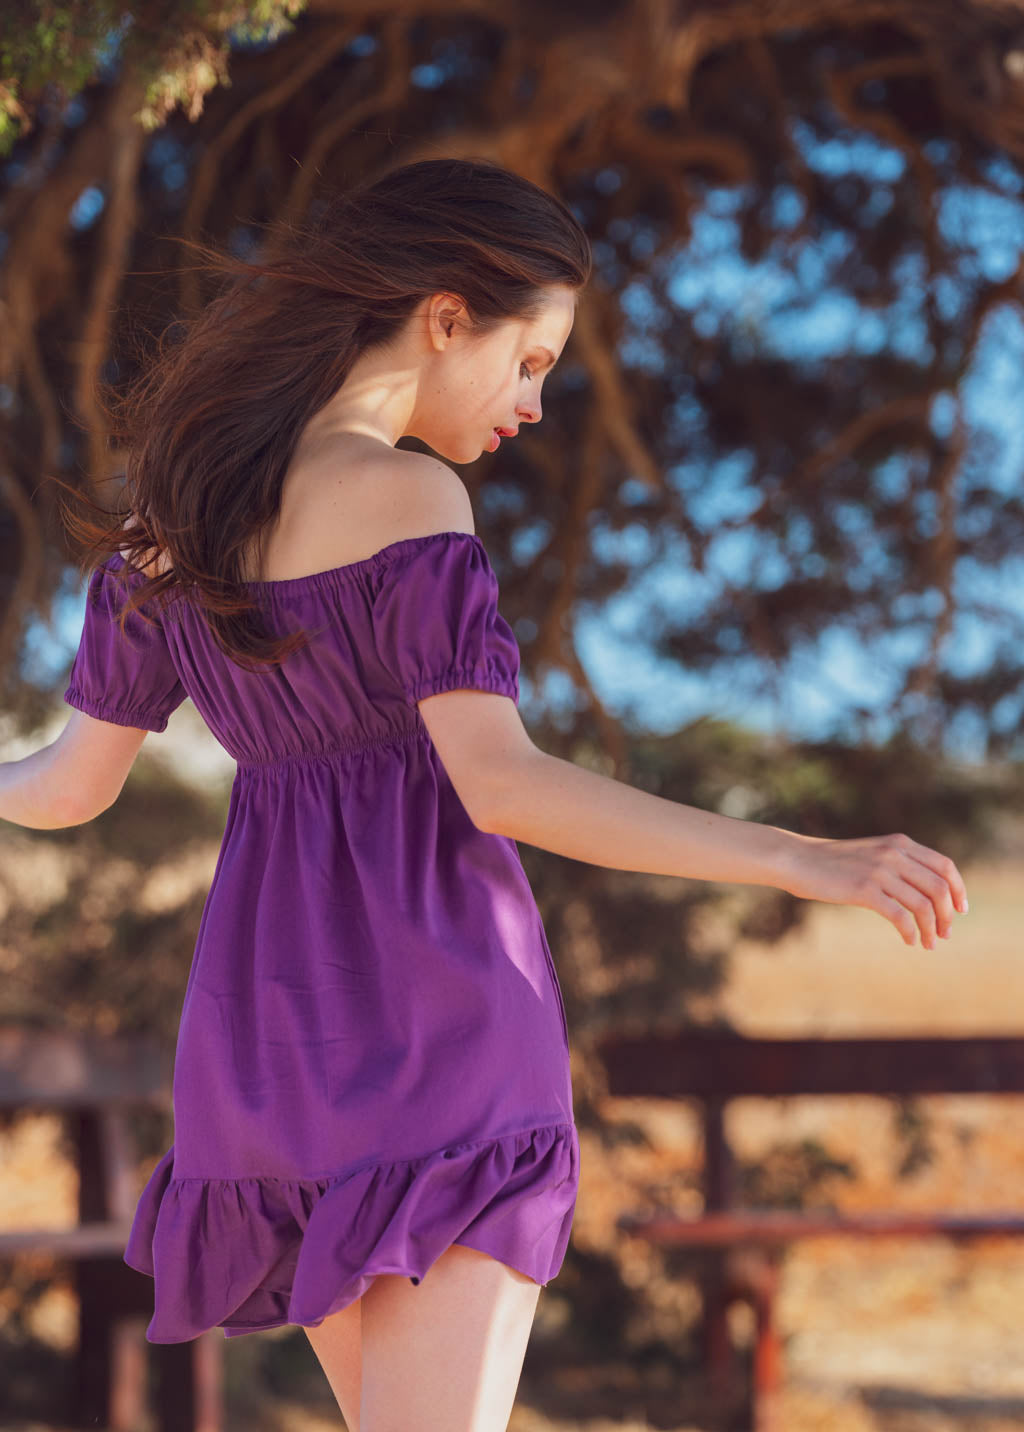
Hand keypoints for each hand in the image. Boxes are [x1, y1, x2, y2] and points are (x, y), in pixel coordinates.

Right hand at [781, 832, 967, 948]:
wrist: (798, 860)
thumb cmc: (833, 862)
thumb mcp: (872, 853)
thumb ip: (898, 863)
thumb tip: (924, 891)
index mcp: (900, 843)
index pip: (945, 866)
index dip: (958, 889)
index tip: (960, 910)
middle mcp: (894, 854)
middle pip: (939, 888)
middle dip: (947, 915)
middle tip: (945, 933)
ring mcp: (880, 871)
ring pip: (923, 905)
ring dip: (931, 929)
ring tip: (929, 944)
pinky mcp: (864, 890)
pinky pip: (899, 916)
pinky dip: (910, 932)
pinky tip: (909, 940)